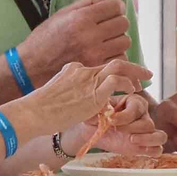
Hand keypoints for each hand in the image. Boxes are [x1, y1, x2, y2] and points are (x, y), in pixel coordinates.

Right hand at [19, 0, 132, 84]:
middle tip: (104, 28)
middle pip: (123, 23)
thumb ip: (90, 3)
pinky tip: (102, 55)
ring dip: (117, 40)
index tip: (107, 13)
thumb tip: (117, 0)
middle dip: (116, 23)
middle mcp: (90, 35)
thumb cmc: (46, 38)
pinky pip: (121, 57)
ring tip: (103, 42)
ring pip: (125, 41)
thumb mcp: (63, 14)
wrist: (32, 66)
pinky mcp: (97, 69)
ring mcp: (95, 54)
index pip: (116, 6)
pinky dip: (115, 55)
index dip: (114, 8)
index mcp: (81, 18)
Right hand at [19, 59, 152, 138]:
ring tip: (142, 84)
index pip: (96, 68)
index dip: (112, 74)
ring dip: (135, 74)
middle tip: (144, 73)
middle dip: (132, 67)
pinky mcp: (93, 92)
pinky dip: (127, 85)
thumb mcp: (53, 96)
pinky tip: (131, 93)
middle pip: (112, 62)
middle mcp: (81, 70)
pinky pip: (118, 82)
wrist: (32, 112)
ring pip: (118, 66)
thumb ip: (69, 95)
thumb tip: (78, 105)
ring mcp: (88, 79)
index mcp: (71, 69)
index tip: (120, 81)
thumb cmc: (37, 110)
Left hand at [64, 92, 166, 156]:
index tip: (110, 120)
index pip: (137, 107)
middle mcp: (143, 116)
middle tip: (117, 130)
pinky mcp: (145, 146)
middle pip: (148, 123)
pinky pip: (158, 149)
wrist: (92, 131)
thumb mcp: (96, 108)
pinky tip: (138, 150)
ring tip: (130, 140)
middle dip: (131, 128)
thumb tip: (106, 111)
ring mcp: (146, 132)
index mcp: (134, 102)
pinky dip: (151, 151)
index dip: (125, 116)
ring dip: (146, 139)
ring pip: (160, 136)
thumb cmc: (96, 116)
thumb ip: (101, 107)